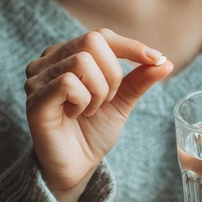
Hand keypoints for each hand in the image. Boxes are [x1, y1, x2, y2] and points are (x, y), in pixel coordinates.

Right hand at [24, 28, 172, 201]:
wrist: (77, 165)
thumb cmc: (94, 130)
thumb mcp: (122, 101)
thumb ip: (139, 79)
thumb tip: (166, 62)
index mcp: (69, 55)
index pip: (101, 36)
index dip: (131, 46)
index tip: (157, 60)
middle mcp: (49, 60)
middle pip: (92, 41)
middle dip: (112, 74)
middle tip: (108, 99)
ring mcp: (38, 78)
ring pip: (82, 62)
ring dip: (99, 91)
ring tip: (91, 110)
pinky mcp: (35, 98)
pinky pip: (68, 82)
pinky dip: (83, 100)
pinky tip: (75, 114)